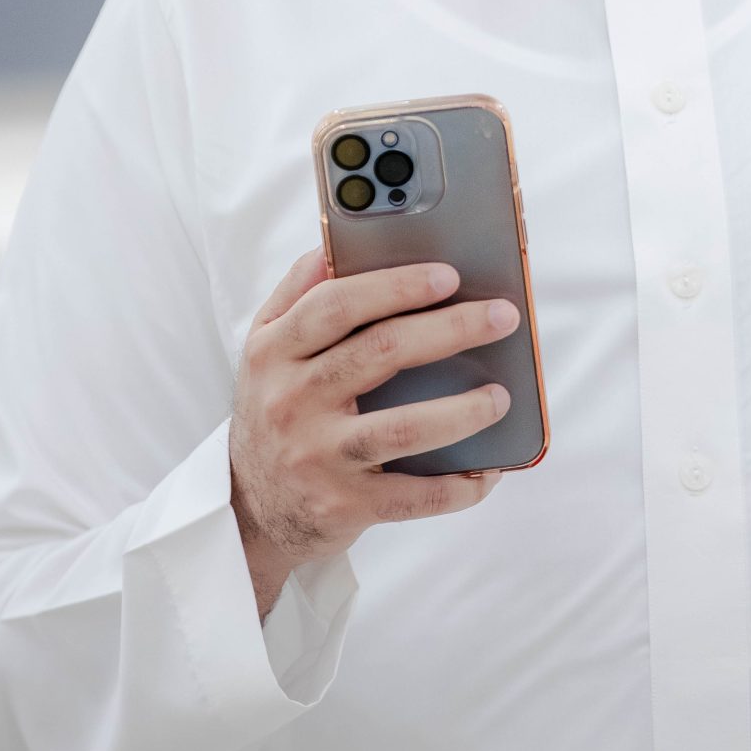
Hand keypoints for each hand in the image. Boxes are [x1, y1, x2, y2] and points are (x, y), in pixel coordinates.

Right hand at [229, 247, 519, 617]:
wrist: (249, 506)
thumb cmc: (276, 408)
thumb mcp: (265, 347)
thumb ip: (298, 292)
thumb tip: (335, 244)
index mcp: (275, 351)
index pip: (337, 304)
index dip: (396, 286)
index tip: (449, 275)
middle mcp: (292, 401)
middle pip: (380, 353)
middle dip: (450, 330)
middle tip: (502, 316)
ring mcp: (317, 457)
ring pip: (402, 428)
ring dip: (461, 411)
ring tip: (501, 396)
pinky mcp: (343, 506)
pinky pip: (412, 497)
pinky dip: (457, 487)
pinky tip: (487, 472)